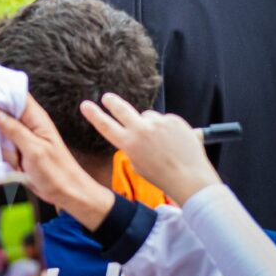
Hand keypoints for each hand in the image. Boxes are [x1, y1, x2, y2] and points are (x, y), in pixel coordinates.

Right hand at [0, 95, 114, 231]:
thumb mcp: (33, 150)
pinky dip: (2, 152)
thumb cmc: (58, 173)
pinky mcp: (18, 150)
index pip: (16, 94)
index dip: (0, 91)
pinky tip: (11, 162)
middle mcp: (29, 124)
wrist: (66, 194)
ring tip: (12, 156)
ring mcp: (23, 138)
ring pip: (0, 130)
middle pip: (3, 112)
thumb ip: (14, 129)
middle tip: (1, 137)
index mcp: (36, 118)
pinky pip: (2, 145)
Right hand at [81, 93, 219, 204]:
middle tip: (107, 98)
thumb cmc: (162, 175)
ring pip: (148, 116)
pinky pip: (164, 119)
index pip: (105, 125)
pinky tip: (173, 140)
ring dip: (150, 124)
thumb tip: (135, 132)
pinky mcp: (173, 120)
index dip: (93, 114)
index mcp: (128, 143)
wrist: (190, 178)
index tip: (85, 105)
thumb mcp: (137, 163)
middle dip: (112, 102)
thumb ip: (132, 145)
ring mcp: (158, 123)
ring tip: (162, 142)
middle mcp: (141, 130)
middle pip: (122, 109)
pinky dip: (166, 127)